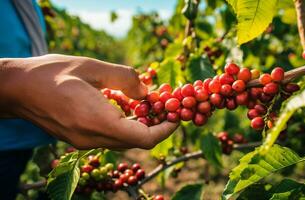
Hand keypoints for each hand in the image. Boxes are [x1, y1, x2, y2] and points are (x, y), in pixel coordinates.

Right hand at [0, 54, 177, 149]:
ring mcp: (84, 142)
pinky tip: (123, 108)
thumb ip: (124, 78)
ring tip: (146, 105)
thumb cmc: (51, 73)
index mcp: (98, 121)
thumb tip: (146, 90)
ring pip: (123, 141)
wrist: (17, 89)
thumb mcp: (93, 67)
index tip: (175, 117)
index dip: (165, 130)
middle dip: (155, 126)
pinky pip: (109, 138)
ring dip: (139, 126)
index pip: (144, 138)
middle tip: (163, 106)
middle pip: (136, 141)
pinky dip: (123, 126)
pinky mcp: (78, 140)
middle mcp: (92, 138)